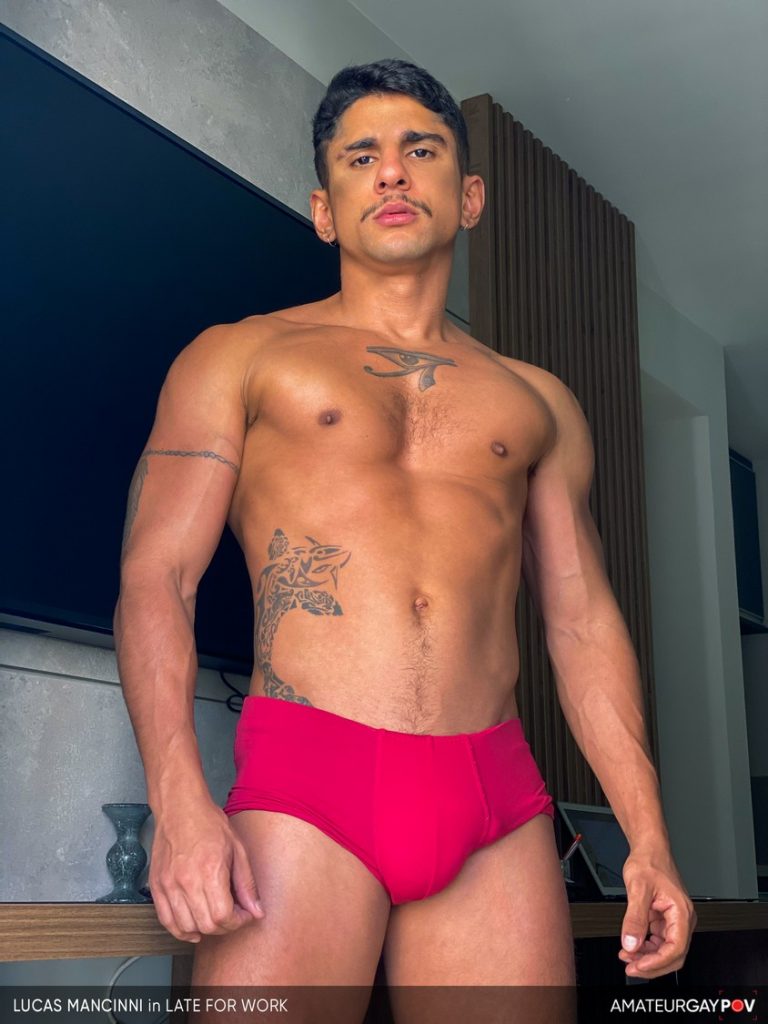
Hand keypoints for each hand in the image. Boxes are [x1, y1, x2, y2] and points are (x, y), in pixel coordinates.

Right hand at [148, 798, 263, 942]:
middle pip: (206, 925)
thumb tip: (256, 910)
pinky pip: (166, 920)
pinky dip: (180, 930)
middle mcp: (186, 881)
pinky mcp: (156, 886)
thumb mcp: (237, 849)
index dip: (238, 921)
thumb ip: (247, 883)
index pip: (223, 916)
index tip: (244, 914)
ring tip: (214, 918)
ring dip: (204, 930)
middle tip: (233, 916)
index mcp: (210, 870)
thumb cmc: (207, 823)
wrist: (179, 807)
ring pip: (185, 927)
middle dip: (225, 927)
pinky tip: (193, 927)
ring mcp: (168, 885)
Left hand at [618, 849, 696, 978]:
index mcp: (681, 912)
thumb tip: (631, 943)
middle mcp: (681, 919)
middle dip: (652, 964)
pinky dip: (646, 947)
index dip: (657, 962)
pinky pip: (658, 941)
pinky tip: (632, 946)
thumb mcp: (638, 888)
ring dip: (647, 957)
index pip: (676, 948)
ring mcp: (673, 920)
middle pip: (673, 954)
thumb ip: (635, 918)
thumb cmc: (649, 862)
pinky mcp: (664, 919)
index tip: (639, 965)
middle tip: (631, 967)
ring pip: (665, 950)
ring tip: (627, 955)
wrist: (649, 849)